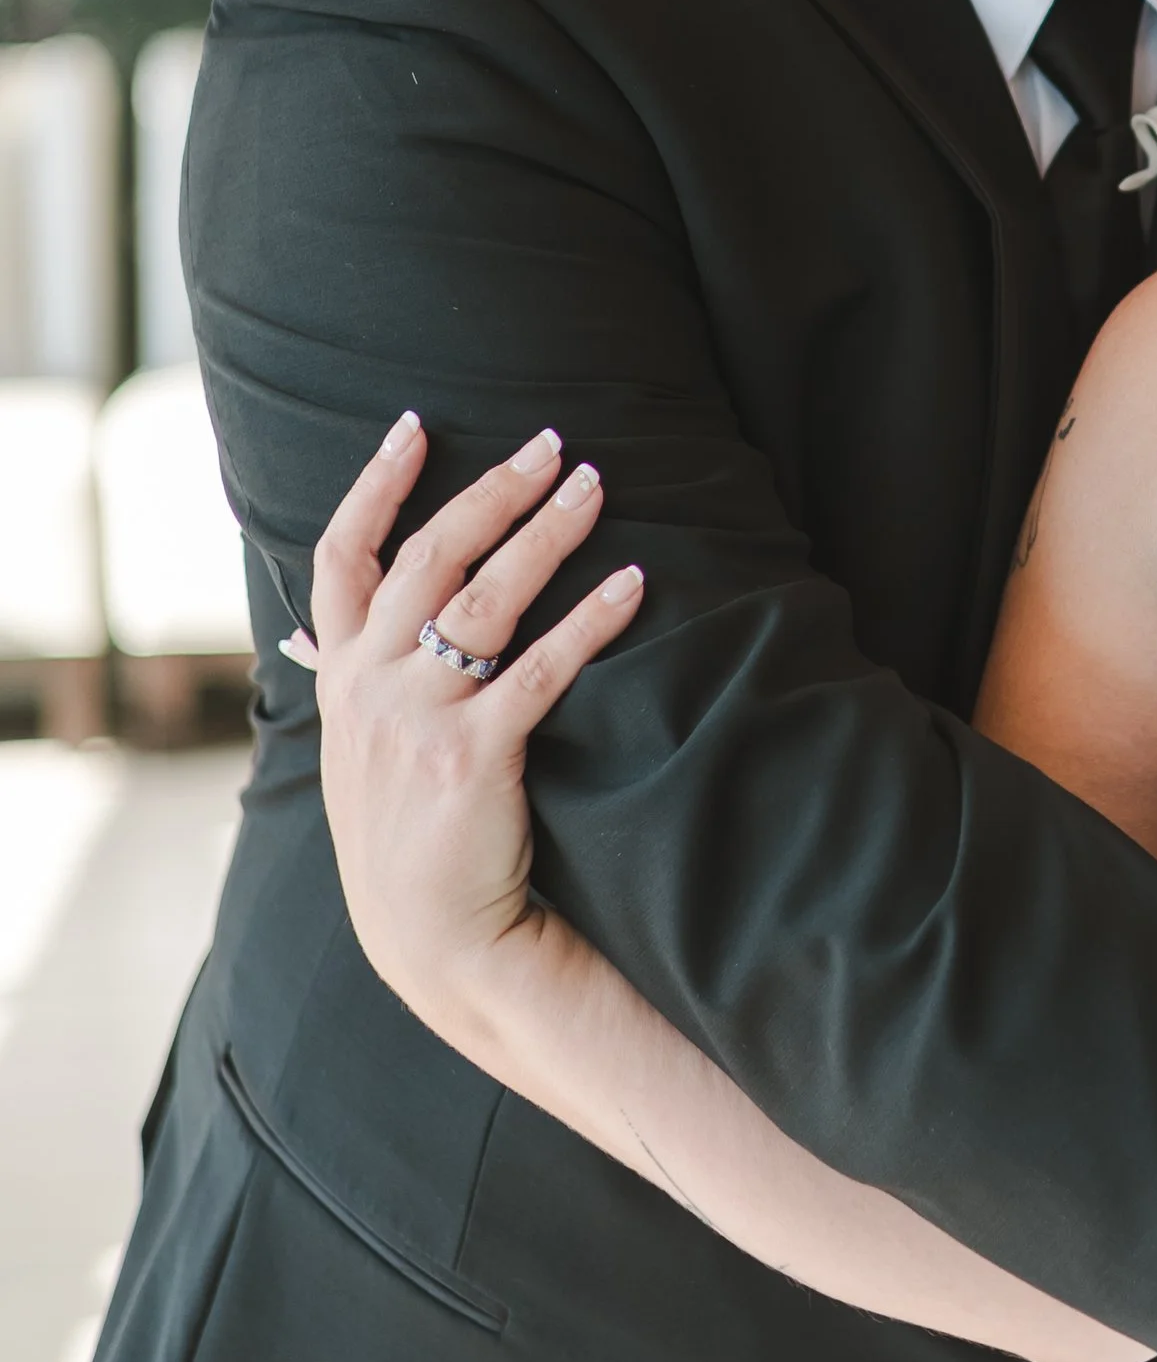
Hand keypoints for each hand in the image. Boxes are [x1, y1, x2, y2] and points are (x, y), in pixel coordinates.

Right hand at [293, 416, 644, 1035]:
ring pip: (486, 599)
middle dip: (492, 491)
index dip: (376, 487)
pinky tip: (632, 584)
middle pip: (428, 558)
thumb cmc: (405, 834)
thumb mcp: (355, 750)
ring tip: (594, 485)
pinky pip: (541, 668)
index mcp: (341, 676)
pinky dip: (589, 620)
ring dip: (546, 533)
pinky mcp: (475, 756)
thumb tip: (318, 634)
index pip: (342, 558)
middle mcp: (369, 686)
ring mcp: (418, 719)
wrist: (428, 935)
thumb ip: (348, 682)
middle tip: (550, 442)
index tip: (415, 426)